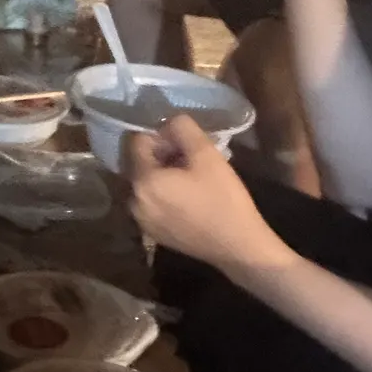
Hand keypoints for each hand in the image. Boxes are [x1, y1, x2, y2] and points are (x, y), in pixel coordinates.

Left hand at [124, 116, 283, 269]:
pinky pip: (150, 202)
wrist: (238, 247)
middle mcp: (133, 202)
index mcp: (142, 181)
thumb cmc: (223, 199)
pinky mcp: (153, 233)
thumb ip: (182, 128)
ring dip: (162, 174)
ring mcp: (141, 221)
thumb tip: (167, 123)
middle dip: (161, 155)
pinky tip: (189, 198)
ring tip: (191, 179)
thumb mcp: (206, 154)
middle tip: (191, 159)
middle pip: (139, 163)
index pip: (137, 141)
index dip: (160, 136)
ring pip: (145, 183)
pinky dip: (163, 194)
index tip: (185, 144)